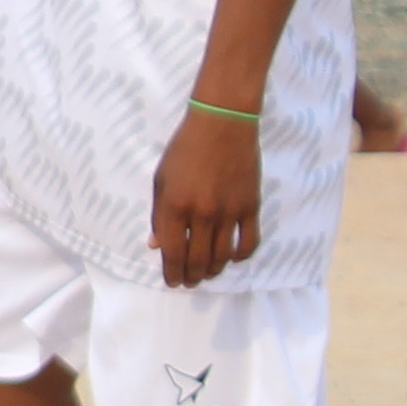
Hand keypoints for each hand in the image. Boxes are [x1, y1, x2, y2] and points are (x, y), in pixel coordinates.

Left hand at [151, 105, 264, 289]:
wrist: (222, 124)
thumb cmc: (185, 149)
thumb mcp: (161, 180)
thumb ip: (159, 215)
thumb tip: (156, 245)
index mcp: (175, 207)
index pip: (172, 253)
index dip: (171, 272)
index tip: (172, 282)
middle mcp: (202, 214)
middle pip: (197, 260)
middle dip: (191, 277)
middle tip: (189, 282)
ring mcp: (228, 212)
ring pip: (222, 256)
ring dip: (213, 270)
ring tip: (207, 273)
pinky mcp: (250, 207)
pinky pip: (249, 243)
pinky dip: (240, 256)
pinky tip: (233, 257)